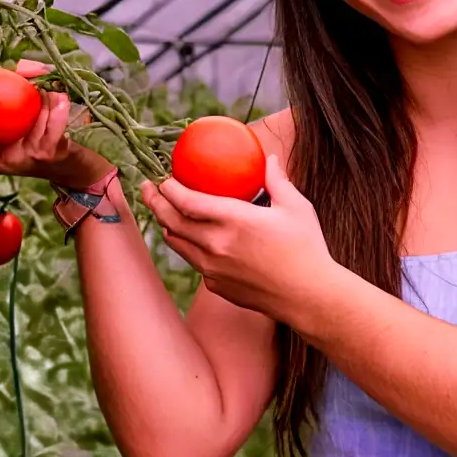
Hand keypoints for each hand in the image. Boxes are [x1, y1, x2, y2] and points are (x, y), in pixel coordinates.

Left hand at [141, 155, 336, 321]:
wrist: (308, 297)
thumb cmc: (307, 249)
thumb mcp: (296, 207)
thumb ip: (277, 180)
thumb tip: (268, 159)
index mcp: (234, 220)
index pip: (186, 201)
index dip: (168, 188)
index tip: (162, 178)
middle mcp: (216, 245)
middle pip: (171, 222)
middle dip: (154, 202)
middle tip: (147, 189)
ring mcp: (213, 269)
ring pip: (178, 244)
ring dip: (167, 226)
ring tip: (165, 213)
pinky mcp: (217, 286)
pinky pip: (196, 263)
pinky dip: (191, 248)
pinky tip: (197, 241)